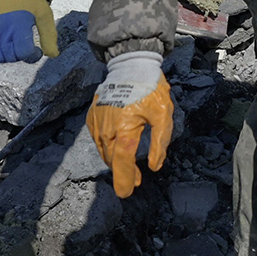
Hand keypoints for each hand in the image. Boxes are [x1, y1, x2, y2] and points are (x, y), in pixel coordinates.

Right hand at [0, 0, 53, 61]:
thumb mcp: (44, 13)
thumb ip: (49, 35)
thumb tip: (53, 54)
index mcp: (19, 25)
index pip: (23, 52)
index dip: (32, 56)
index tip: (35, 51)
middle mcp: (2, 29)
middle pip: (10, 56)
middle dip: (19, 56)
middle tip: (23, 47)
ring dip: (5, 57)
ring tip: (11, 48)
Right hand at [86, 51, 173, 197]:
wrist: (130, 63)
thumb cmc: (150, 87)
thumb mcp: (163, 115)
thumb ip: (159, 142)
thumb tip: (154, 166)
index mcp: (124, 130)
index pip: (121, 163)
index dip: (124, 180)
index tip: (126, 193)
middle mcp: (106, 129)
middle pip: (113, 159)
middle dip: (123, 173)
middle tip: (135, 181)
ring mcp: (97, 122)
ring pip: (104, 150)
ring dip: (115, 161)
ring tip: (128, 168)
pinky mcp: (93, 115)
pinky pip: (98, 138)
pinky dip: (107, 147)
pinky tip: (117, 147)